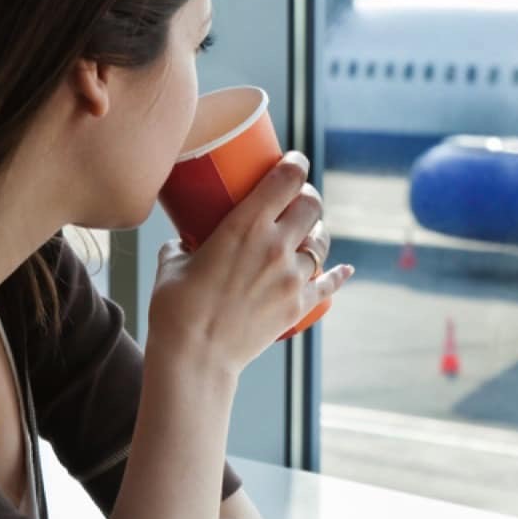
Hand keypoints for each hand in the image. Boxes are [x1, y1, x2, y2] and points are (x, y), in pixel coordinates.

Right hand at [148, 151, 353, 372]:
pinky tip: (345, 269)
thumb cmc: (175, 308)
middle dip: (307, 197)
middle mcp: (275, 246)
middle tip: (299, 198)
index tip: (295, 160)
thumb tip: (185, 240)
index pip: (286, 179)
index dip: (296, 163)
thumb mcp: (172, 262)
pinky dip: (337, 275)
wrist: (195, 358)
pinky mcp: (298, 305)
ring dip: (317, 233)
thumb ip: (183, 243)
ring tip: (310, 232)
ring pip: (321, 243)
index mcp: (245, 226)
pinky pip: (328, 284)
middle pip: (310, 206)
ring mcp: (291, 276)